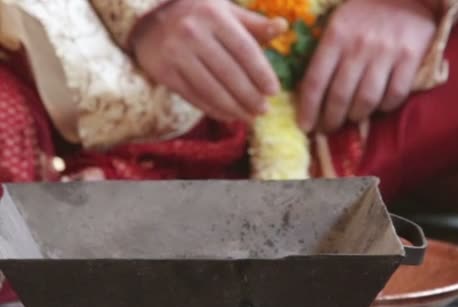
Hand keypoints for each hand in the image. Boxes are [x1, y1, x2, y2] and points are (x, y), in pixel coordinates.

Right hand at [132, 0, 286, 122]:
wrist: (147, 18)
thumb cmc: (197, 13)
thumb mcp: (225, 11)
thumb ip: (254, 23)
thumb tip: (283, 27)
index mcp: (213, 15)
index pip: (245, 50)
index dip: (262, 73)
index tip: (274, 91)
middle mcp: (192, 33)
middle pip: (230, 73)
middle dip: (250, 96)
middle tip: (264, 110)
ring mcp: (175, 53)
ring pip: (212, 89)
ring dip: (234, 108)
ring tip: (249, 117)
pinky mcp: (163, 72)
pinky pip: (194, 96)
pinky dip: (213, 109)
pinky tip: (228, 116)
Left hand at [297, 0, 436, 132]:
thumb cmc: (367, 12)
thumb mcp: (339, 23)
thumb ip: (326, 53)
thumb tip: (309, 92)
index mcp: (336, 35)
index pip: (315, 81)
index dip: (308, 109)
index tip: (305, 126)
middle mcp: (359, 45)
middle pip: (339, 95)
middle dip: (331, 119)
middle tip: (328, 128)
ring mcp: (386, 51)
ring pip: (366, 99)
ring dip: (356, 115)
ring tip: (352, 118)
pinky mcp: (411, 56)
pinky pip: (395, 94)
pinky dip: (385, 106)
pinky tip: (379, 106)